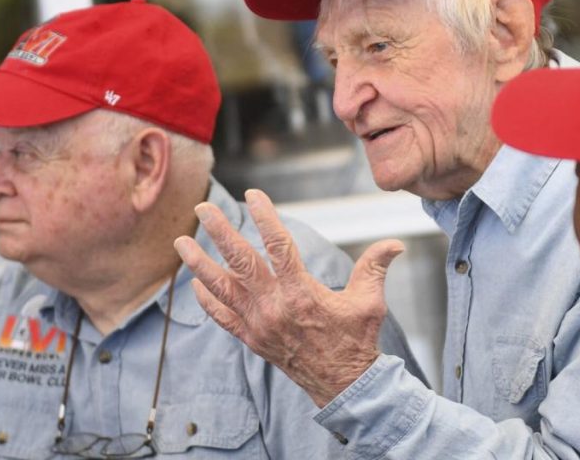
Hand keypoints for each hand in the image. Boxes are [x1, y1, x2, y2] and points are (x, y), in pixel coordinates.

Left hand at [174, 189, 404, 407]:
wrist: (343, 385)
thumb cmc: (357, 340)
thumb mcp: (370, 301)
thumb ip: (377, 266)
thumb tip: (397, 243)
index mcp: (301, 291)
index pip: (279, 244)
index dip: (265, 216)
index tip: (253, 194)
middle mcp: (274, 305)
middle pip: (240, 260)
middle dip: (220, 231)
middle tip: (203, 209)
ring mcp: (259, 324)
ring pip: (221, 288)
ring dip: (199, 264)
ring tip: (182, 242)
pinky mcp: (252, 339)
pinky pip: (222, 317)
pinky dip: (207, 300)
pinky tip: (196, 284)